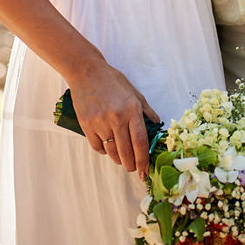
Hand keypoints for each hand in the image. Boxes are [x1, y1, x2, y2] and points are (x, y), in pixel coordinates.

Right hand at [69, 62, 160, 178]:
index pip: (141, 143)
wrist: (87, 72)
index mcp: (132, 110)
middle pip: (127, 152)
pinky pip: (98, 147)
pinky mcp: (87, 125)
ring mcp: (101, 123)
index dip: (144, 161)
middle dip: (131, 165)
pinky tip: (107, 147)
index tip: (145, 172)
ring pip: (112, 153)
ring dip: (118, 160)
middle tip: (133, 168)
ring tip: (121, 158)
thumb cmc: (112, 81)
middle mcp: (117, 118)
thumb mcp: (134, 92)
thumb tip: (157, 125)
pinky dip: (104, 151)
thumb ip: (146, 111)